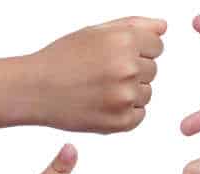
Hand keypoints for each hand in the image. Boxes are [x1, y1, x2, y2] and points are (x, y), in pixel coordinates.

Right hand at [30, 16, 165, 132]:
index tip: (116, 56)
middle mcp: (127, 68)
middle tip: (103, 74)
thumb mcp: (95, 32)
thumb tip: (163, 27)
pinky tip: (103, 104)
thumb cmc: (62, 59)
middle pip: (153, 70)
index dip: (137, 50)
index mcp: (124, 41)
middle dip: (133, 71)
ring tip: (101, 89)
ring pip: (147, 93)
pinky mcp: (121, 122)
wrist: (36, 90)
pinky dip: (125, 112)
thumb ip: (134, 26)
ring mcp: (125, 97)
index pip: (157, 46)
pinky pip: (140, 115)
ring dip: (130, 92)